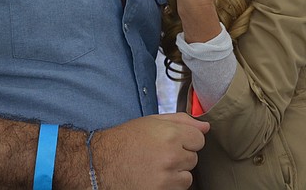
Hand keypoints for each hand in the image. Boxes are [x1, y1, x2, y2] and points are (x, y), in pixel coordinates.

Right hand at [93, 113, 209, 189]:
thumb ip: (182, 121)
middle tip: (159, 154)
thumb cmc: (124, 140)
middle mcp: (171, 156)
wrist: (100, 163)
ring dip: (176, 174)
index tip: (173, 141)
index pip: (199, 139)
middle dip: (180, 156)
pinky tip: (153, 178)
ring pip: (187, 177)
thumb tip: (205, 127)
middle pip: (193, 158)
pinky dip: (168, 186)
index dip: (186, 139)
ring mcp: (166, 178)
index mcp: (170, 135)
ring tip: (156, 167)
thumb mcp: (152, 122)